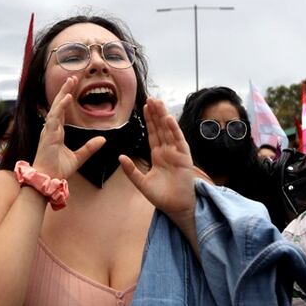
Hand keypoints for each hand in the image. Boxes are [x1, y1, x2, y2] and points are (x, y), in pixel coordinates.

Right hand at [31, 77, 104, 178]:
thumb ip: (89, 148)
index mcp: (56, 132)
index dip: (66, 98)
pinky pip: (55, 116)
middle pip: (58, 104)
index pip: (61, 110)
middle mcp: (51, 128)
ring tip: (70, 80)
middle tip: (73, 76)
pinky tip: (67, 97)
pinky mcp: (48, 134)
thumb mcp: (79, 157)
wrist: (49, 180)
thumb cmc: (58, 170)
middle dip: (65, 90)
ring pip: (56, 107)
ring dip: (63, 93)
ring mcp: (48, 130)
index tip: (72, 86)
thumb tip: (103, 140)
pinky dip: (61, 106)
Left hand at [120, 100, 196, 217]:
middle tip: (151, 98)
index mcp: (158, 155)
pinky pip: (179, 141)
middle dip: (156, 113)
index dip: (149, 121)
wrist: (175, 208)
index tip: (145, 107)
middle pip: (161, 128)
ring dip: (164, 117)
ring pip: (169, 131)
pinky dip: (174, 130)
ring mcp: (177, 153)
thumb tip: (120, 157)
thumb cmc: (161, 197)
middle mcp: (168, 151)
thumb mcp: (141, 182)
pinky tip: (168, 119)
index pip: (152, 134)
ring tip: (159, 103)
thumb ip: (131, 170)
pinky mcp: (184, 158)